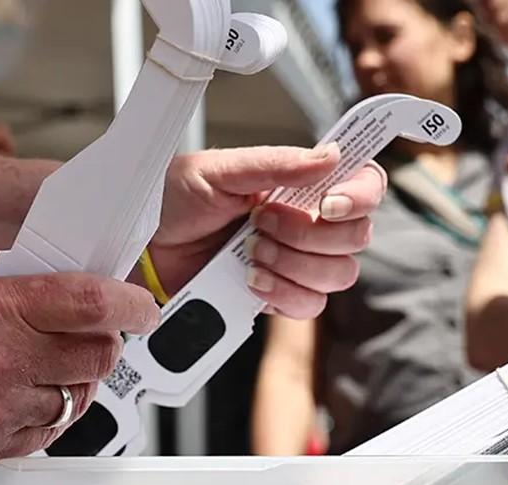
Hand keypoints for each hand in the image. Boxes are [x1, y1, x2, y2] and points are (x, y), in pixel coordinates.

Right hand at [0, 260, 159, 462]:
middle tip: (93, 330)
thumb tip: (59, 285)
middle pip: (97, 358)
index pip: (91, 305)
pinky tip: (22, 393)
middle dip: (105, 341)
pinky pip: (45, 436)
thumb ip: (6, 281)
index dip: (131, 304)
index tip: (141, 305)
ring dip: (75, 380)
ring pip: (76, 401)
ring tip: (45, 361)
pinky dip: (47, 414)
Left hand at [149, 144, 385, 317]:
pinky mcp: (279, 295)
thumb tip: (329, 156)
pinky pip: (309, 305)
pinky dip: (282, 293)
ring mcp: (296, 262)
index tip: (328, 203)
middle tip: (262, 224)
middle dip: (309, 234)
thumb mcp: (217, 171)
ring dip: (293, 265)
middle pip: (356, 237)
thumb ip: (273, 164)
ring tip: (251, 253)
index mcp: (299, 185)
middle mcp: (306, 223)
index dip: (360, 195)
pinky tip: (251, 280)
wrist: (143, 253)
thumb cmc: (172, 204)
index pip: (364, 185)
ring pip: (338, 275)